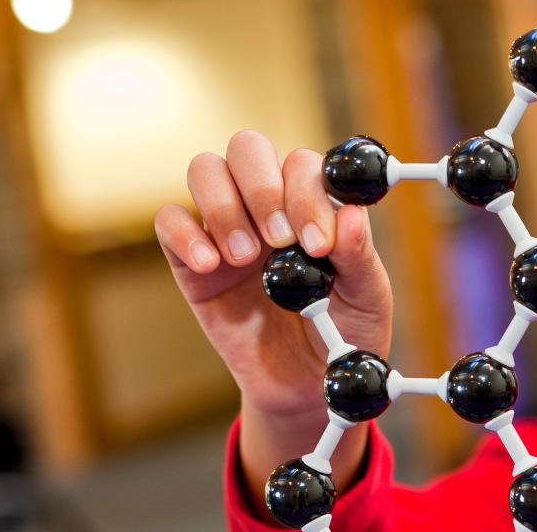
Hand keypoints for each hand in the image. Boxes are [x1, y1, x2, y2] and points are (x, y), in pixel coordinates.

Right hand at [153, 130, 391, 506]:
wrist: (307, 387)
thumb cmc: (344, 333)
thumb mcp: (367, 299)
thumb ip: (359, 256)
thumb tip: (353, 215)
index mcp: (316, 203)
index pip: (303, 164)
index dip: (309, 192)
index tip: (319, 243)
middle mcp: (269, 204)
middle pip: (248, 148)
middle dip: (263, 187)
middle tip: (281, 240)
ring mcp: (228, 228)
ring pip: (205, 170)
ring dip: (225, 206)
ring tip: (248, 257)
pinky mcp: (192, 262)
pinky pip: (170, 221)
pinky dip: (186, 234)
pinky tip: (212, 265)